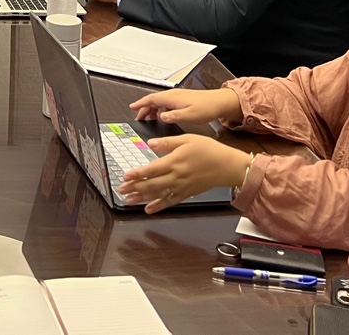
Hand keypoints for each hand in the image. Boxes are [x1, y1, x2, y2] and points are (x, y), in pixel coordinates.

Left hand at [115, 134, 252, 212]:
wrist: (227, 166)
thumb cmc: (208, 150)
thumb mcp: (187, 139)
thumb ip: (168, 142)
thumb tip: (151, 143)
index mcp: (175, 161)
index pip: (152, 169)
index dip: (138, 174)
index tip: (125, 176)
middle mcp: (176, 176)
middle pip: (152, 184)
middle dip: (135, 188)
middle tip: (121, 189)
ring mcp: (181, 186)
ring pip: (158, 194)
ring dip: (142, 198)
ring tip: (128, 200)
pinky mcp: (187, 193)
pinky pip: (170, 201)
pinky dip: (159, 206)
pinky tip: (148, 209)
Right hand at [131, 88, 241, 126]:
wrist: (219, 102)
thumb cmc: (206, 108)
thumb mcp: (190, 115)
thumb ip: (174, 116)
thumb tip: (161, 117)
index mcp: (172, 98)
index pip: (151, 99)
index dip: (140, 103)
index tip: (132, 108)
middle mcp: (173, 95)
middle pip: (153, 100)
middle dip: (144, 108)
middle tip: (138, 117)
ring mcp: (177, 97)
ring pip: (159, 102)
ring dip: (152, 109)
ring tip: (149, 119)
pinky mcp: (182, 100)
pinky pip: (166, 104)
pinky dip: (160, 110)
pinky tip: (163, 117)